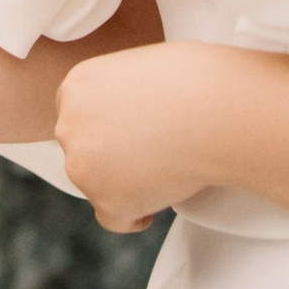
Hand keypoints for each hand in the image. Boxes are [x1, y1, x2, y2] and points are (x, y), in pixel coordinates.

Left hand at [55, 42, 226, 233]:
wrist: (218, 110)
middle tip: (148, 157)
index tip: (128, 137)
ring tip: (161, 173)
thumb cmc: (196, 81)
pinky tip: (152, 208)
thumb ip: (122, 94)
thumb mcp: (143, 68)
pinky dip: (134, 216)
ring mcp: (84, 167)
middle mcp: (70, 126)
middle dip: (110, 157)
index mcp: (76, 86)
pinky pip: (116, 219)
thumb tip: (125, 118)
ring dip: (122, 185)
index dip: (104, 130)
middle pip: (82, 152)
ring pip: (97, 186)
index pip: (78, 118)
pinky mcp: (108, 202)